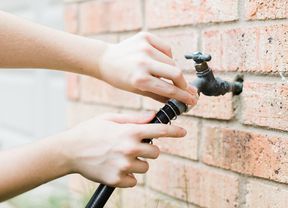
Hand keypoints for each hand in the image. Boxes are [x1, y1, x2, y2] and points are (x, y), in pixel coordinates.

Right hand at [61, 112, 185, 187]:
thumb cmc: (89, 131)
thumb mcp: (110, 118)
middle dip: (148, 149)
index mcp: (129, 132)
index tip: (183, 132)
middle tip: (134, 146)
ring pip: (145, 166)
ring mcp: (124, 166)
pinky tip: (116, 167)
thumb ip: (134, 118)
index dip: (174, 131)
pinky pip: (134, 180)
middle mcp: (129, 149)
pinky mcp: (117, 180)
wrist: (69, 151)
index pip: (160, 131)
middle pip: (156, 152)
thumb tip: (153, 117)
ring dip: (138, 162)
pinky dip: (128, 175)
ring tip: (121, 156)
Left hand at [98, 32, 196, 104]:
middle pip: (176, 73)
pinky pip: (166, 48)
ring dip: (173, 70)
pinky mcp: (145, 36)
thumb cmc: (121, 78)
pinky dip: (167, 56)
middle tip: (187, 89)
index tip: (192, 100)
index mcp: (140, 79)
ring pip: (172, 61)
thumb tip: (179, 100)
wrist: (105, 60)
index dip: (183, 96)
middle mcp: (143, 62)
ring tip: (167, 75)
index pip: (169, 89)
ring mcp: (145, 47)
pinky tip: (160, 61)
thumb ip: (160, 95)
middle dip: (184, 83)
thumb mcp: (138, 90)